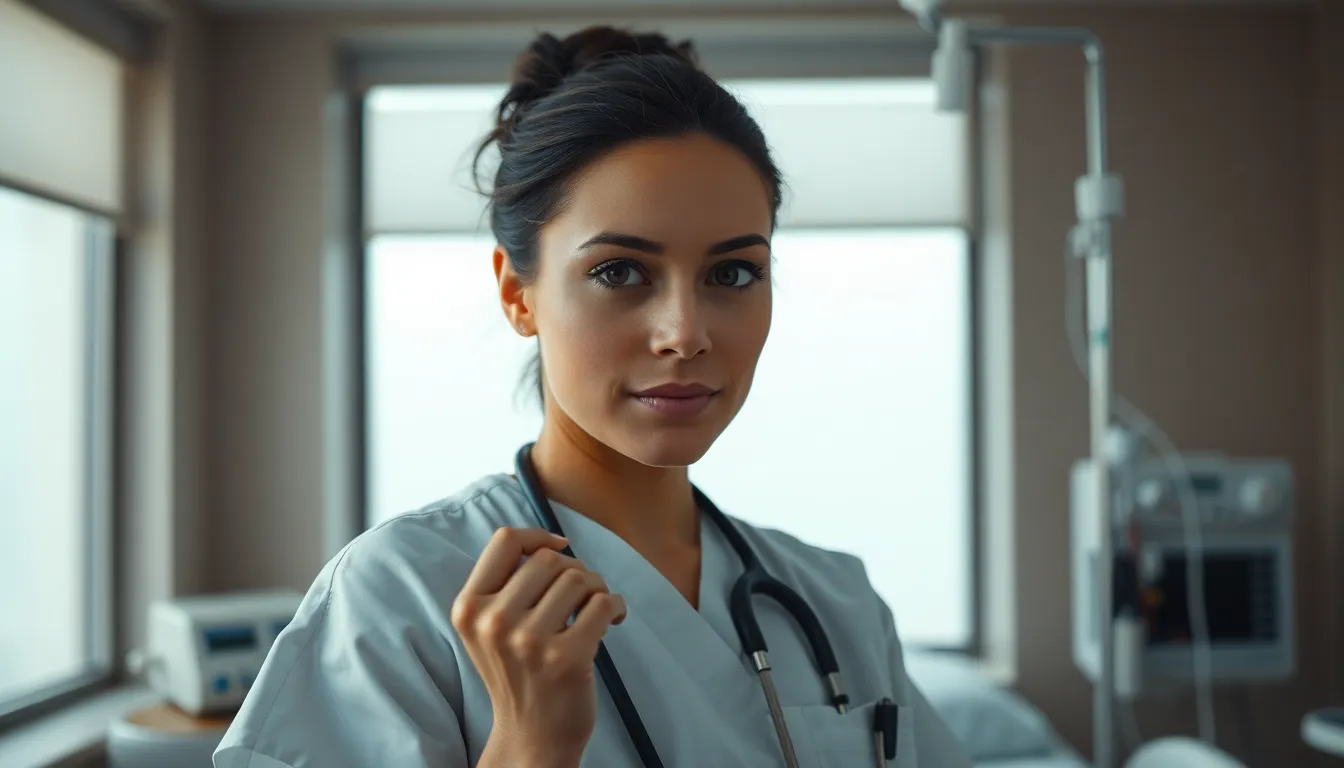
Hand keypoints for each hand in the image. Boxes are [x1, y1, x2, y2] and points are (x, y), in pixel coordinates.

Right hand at [452, 527, 626, 765]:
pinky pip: (604, 603)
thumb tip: (553, 542)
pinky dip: (616, 607)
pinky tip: (613, 621)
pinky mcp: (566, 658)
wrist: (532, 738)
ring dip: (597, 588)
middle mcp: (493, 622)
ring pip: (579, 578)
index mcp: (469, 608)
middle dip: (575, 570)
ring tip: (595, 609)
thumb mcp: (488, 629)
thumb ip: (506, 585)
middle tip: (582, 595)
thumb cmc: (518, 674)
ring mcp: (529, 641)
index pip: (504, 542)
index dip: (537, 536)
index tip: (560, 545)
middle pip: (549, 559)